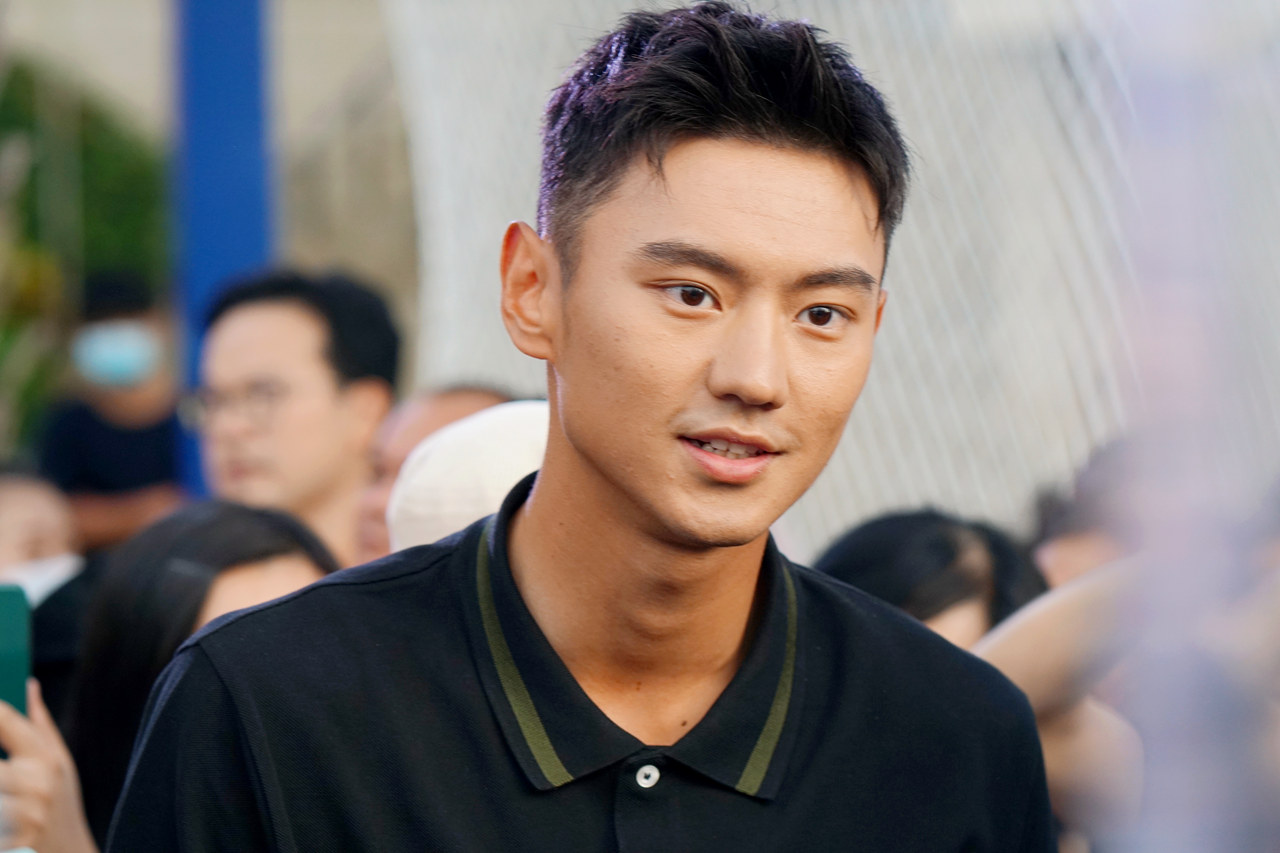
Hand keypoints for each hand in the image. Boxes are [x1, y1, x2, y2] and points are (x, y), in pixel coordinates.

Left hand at [0, 680, 96, 852]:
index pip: (3, 719)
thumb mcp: (59, 762)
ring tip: (5, 787)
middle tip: (0, 765)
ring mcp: (21, 816)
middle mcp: (34, 784)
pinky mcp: (12, 841)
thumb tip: (29, 684)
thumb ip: (39, 724)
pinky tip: (3, 815)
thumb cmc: (61, 805)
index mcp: (46, 758)